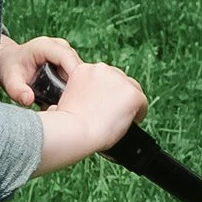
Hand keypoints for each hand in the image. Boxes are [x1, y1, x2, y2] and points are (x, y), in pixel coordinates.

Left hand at [0, 33, 80, 105]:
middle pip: (78, 67)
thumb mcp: (9, 80)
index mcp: (46, 46)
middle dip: (77, 87)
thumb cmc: (10, 69)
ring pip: (81, 73)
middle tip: (72, 109)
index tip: (75, 98)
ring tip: (70, 109)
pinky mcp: (71, 63)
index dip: (75, 76)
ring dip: (77, 90)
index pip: (67, 58)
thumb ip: (17, 90)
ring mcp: (68, 54)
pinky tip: (69, 103)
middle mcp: (60, 47)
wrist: (10, 62)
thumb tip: (28, 100)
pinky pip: (79, 77)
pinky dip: (75, 90)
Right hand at [32, 60, 148, 174]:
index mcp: (83, 69)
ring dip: (127, 103)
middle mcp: (102, 69)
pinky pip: (142, 104)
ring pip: (132, 90)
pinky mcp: (133, 94)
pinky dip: (139, 115)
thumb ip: (70, 97)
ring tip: (119, 120)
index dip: (103, 93)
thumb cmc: (65, 125)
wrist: (74, 132)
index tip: (100, 106)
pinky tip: (130, 124)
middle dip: (116, 96)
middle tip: (111, 115)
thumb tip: (58, 107)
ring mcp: (119, 80)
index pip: (102, 78)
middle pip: (119, 81)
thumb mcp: (62, 102)